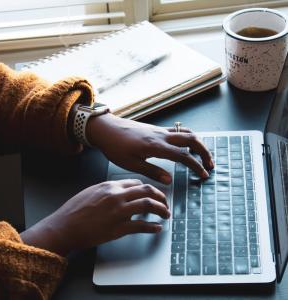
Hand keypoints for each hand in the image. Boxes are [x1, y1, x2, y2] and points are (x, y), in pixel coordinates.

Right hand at [21, 179, 168, 255]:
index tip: (153, 194)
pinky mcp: (118, 228)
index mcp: (110, 186)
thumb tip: (122, 192)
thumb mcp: (91, 191)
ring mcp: (119, 212)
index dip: (148, 188)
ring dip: (161, 209)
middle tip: (165, 202)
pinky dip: (152, 227)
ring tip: (166, 214)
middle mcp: (117, 196)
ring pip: (148, 205)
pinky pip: (141, 226)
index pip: (137, 183)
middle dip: (160, 196)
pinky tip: (157, 228)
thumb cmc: (74, 210)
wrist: (64, 227)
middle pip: (147, 191)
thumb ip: (109, 190)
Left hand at [87, 113, 213, 183]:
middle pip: (191, 139)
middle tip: (210, 164)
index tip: (203, 175)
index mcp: (156, 146)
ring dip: (198, 143)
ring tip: (202, 154)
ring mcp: (160, 130)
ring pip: (186, 132)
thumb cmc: (115, 147)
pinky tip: (186, 145)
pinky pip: (178, 130)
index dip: (196, 166)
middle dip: (204, 151)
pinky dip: (187, 137)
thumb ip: (152, 171)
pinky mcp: (156, 129)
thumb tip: (169, 180)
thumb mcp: (131, 164)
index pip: (183, 156)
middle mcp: (161, 135)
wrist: (106, 129)